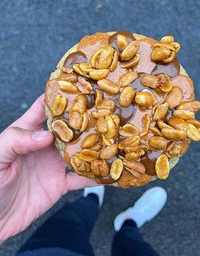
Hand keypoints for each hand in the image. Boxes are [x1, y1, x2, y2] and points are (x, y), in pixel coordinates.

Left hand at [0, 94, 95, 241]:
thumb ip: (18, 141)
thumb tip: (47, 135)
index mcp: (26, 132)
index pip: (42, 109)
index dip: (57, 96)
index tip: (75, 85)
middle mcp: (44, 145)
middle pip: (67, 128)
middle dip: (84, 119)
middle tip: (103, 110)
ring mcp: (53, 164)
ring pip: (79, 151)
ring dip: (94, 146)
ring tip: (111, 136)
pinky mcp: (60, 183)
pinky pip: (81, 178)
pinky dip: (95, 175)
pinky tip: (108, 170)